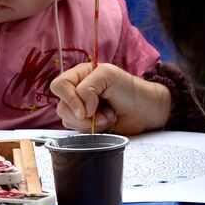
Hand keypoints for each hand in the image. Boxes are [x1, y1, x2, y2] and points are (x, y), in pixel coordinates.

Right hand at [49, 63, 171, 134]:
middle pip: (61, 107)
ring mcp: (80, 108)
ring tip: (107, 116)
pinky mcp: (85, 123)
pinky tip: (106, 122)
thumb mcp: (107, 76)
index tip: (86, 110)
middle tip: (101, 113)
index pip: (59, 86)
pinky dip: (92, 129)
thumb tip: (80, 111)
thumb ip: (86, 88)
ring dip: (90, 122)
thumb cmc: (129, 88)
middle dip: (83, 115)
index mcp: (79, 75)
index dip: (70, 99)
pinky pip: (76, 130)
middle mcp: (76, 90)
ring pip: (67, 120)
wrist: (145, 110)